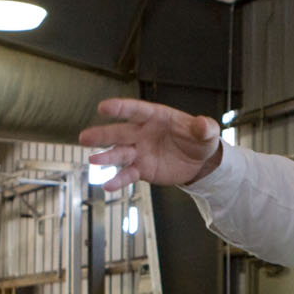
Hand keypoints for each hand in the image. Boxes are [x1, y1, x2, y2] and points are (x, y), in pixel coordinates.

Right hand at [77, 98, 224, 190]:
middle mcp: (143, 133)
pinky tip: (108, 186)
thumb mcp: (208, 133)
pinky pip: (128, 174)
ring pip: (120, 153)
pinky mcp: (142, 169)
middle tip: (84, 137)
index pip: (136, 110)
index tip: (104, 107)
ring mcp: (140, 151)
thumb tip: (203, 125)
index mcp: (156, 117)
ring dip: (106, 157)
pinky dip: (118, 180)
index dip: (120, 108)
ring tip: (93, 161)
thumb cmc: (200, 140)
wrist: (199, 162)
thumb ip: (204, 128)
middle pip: (120, 132)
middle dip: (102, 134)